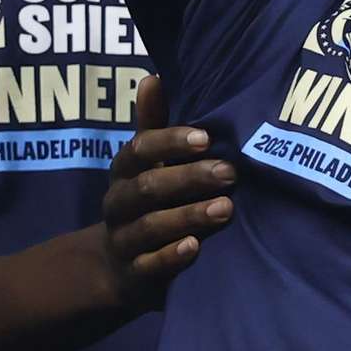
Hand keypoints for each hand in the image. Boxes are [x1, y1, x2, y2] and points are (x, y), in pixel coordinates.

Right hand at [97, 76, 229, 311]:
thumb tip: (154, 76)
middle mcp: (119, 204)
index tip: (206, 137)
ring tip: (225, 208)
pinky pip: (149, 266)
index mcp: (124, 171)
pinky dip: (171, 257)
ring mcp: (124, 240)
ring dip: (188, 216)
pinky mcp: (135, 275)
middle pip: (148, 188)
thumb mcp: (149, 164)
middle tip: (230, 172)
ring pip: (151, 227)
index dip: (170, 142)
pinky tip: (195, 248)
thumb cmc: (149, 201)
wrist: (119, 267)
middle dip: (189, 178)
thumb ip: (153, 125)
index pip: (139, 150)